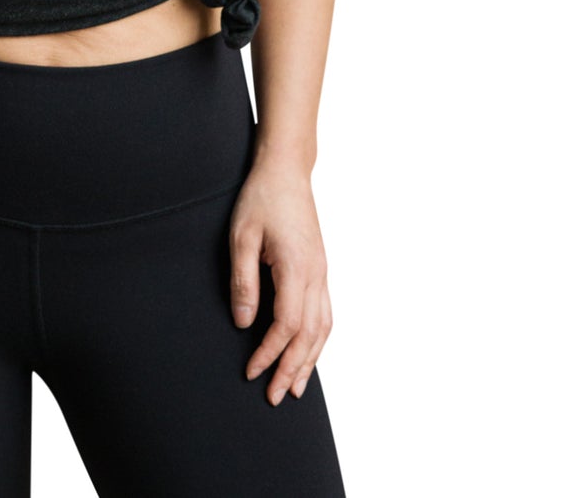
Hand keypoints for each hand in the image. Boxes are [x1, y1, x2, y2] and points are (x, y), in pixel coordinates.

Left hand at [229, 160, 332, 405]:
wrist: (286, 170)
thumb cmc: (261, 198)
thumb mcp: (241, 236)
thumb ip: (243, 281)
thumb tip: (243, 323)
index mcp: (296, 268)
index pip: (286, 325)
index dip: (269, 353)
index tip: (251, 372)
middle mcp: (316, 275)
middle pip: (309, 335)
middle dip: (291, 368)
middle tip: (274, 397)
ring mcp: (322, 272)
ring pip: (323, 328)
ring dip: (309, 360)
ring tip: (295, 388)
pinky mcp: (320, 268)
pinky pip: (325, 313)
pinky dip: (318, 340)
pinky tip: (309, 351)